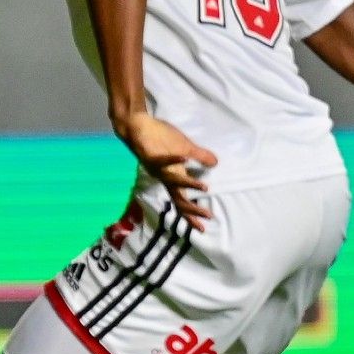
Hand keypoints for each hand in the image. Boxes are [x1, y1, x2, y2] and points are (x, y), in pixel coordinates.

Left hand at [114, 113, 218, 229]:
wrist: (138, 126)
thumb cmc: (161, 138)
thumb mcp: (186, 147)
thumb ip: (200, 156)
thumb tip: (215, 163)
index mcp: (173, 177)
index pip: (183, 201)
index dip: (192, 214)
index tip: (204, 227)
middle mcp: (165, 176)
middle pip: (178, 198)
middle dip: (192, 209)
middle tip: (207, 216)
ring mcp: (157, 167)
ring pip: (173, 180)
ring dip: (188, 184)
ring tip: (205, 187)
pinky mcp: (150, 156)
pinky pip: (162, 160)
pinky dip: (172, 160)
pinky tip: (185, 158)